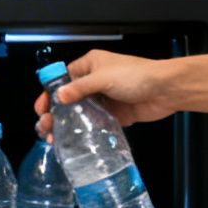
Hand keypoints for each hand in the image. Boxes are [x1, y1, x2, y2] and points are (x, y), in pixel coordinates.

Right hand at [33, 50, 182, 136]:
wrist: (166, 90)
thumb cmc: (136, 76)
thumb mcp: (104, 78)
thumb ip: (80, 88)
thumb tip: (58, 97)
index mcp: (90, 65)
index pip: (63, 79)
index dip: (50, 93)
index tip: (41, 109)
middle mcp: (94, 81)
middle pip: (69, 98)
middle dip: (55, 112)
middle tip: (44, 127)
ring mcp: (104, 99)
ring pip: (80, 113)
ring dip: (67, 124)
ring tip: (54, 138)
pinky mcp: (114, 115)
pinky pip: (95, 124)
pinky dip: (84, 132)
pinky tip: (74, 142)